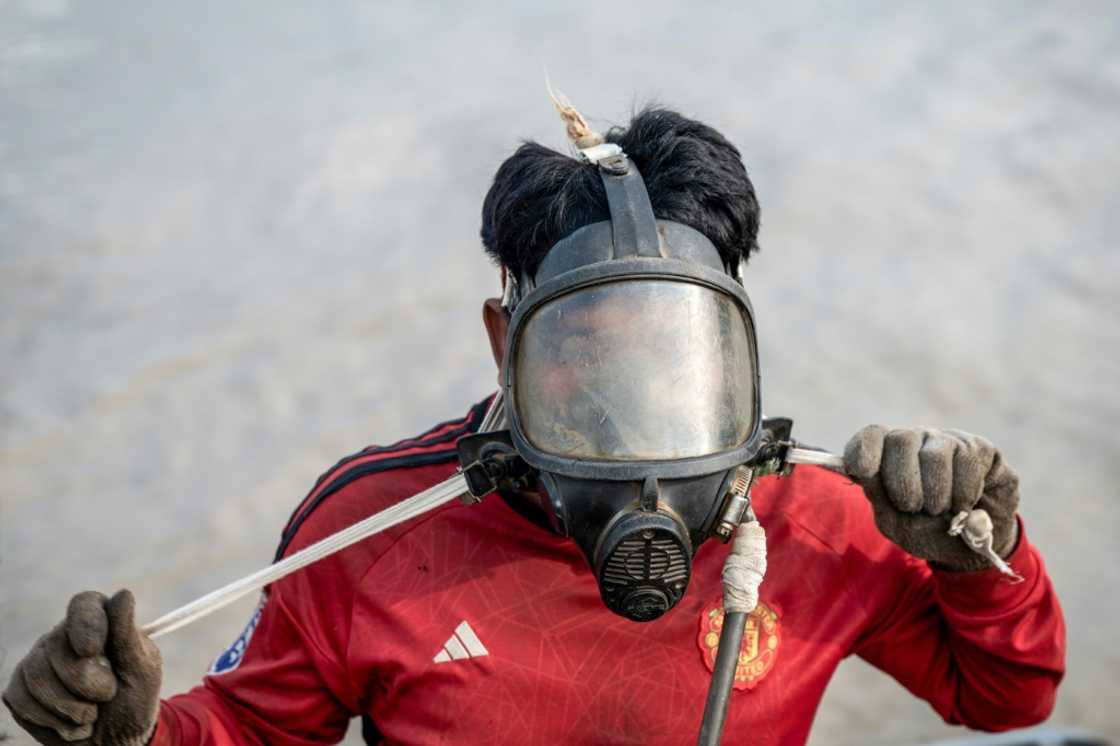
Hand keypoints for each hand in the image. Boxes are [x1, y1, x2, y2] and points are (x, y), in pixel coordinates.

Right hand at [3, 590, 161, 745]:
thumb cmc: (133, 700)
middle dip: (86, 681)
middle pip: (56, 647)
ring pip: (37, 676)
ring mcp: (38, 661)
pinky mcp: (19, 690)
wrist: (114, 740)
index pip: (84, 604)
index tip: (91, 650)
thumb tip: (124, 595)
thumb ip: (128, 635)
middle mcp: (64, 635)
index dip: (85, 624)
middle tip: (108, 694)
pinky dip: (51, 720)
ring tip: (92, 713)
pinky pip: (21, 699)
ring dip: (70, 705)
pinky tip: (72, 724)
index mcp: (100, 621)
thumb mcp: (141, 669)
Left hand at [844, 426, 1019, 570]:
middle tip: (913, 507)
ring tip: (940, 510)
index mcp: (887, 455)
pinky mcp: (980, 448)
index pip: (871, 435)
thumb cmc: (926, 531)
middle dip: (904, 482)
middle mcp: (916, 440)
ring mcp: (948, 441)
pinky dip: (963, 493)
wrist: (971, 549)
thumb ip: (878, 496)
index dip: (864, 449)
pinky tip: (965, 504)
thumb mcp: (896, 522)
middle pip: (901, 440)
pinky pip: (967, 461)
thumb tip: (859, 469)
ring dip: (935, 493)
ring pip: (934, 454)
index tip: (864, 470)